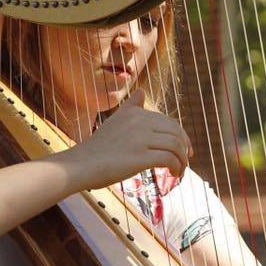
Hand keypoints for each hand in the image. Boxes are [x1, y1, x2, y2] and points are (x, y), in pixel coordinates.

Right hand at [63, 89, 192, 189]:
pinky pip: (170, 159)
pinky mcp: (141, 156)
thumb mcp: (115, 121)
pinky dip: (177, 167)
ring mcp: (140, 138)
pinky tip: (174, 175)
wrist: (80, 165)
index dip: (181, 135)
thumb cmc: (97, 149)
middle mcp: (139, 121)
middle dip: (184, 147)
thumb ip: (130, 107)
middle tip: (186, 161)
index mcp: (134, 112)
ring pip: (176, 146)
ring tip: (180, 171)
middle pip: (176, 132)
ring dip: (183, 160)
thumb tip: (141, 91)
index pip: (168, 121)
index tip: (184, 149)